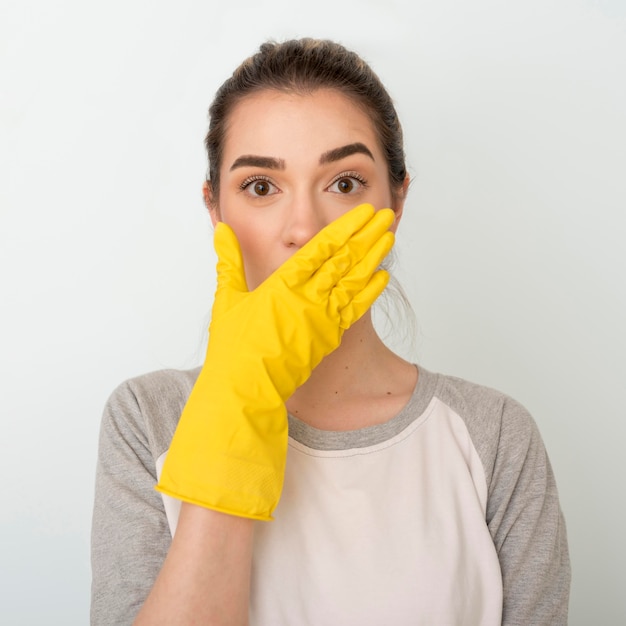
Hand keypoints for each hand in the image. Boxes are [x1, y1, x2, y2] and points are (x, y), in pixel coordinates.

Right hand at [156, 203, 394, 519]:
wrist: (246, 387)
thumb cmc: (232, 346)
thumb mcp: (226, 297)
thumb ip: (228, 260)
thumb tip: (222, 230)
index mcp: (282, 284)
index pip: (321, 247)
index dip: (345, 227)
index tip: (362, 213)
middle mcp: (307, 297)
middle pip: (344, 259)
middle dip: (366, 234)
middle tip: (384, 215)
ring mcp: (322, 318)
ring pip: (354, 281)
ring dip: (373, 257)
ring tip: (389, 237)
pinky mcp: (329, 337)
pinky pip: (355, 310)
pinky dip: (370, 292)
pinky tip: (382, 276)